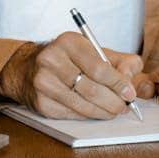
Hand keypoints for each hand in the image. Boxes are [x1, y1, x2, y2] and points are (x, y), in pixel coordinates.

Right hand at [0, 33, 141, 118]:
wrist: (27, 68)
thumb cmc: (68, 58)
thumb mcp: (93, 50)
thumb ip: (119, 61)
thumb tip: (131, 80)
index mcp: (68, 42)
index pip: (99, 68)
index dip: (118, 84)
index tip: (130, 93)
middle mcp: (52, 60)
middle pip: (91, 89)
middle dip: (113, 101)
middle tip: (124, 106)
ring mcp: (44, 83)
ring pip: (83, 105)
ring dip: (103, 112)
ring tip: (113, 111)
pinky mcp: (41, 103)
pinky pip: (72, 114)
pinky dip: (88, 115)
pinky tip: (95, 111)